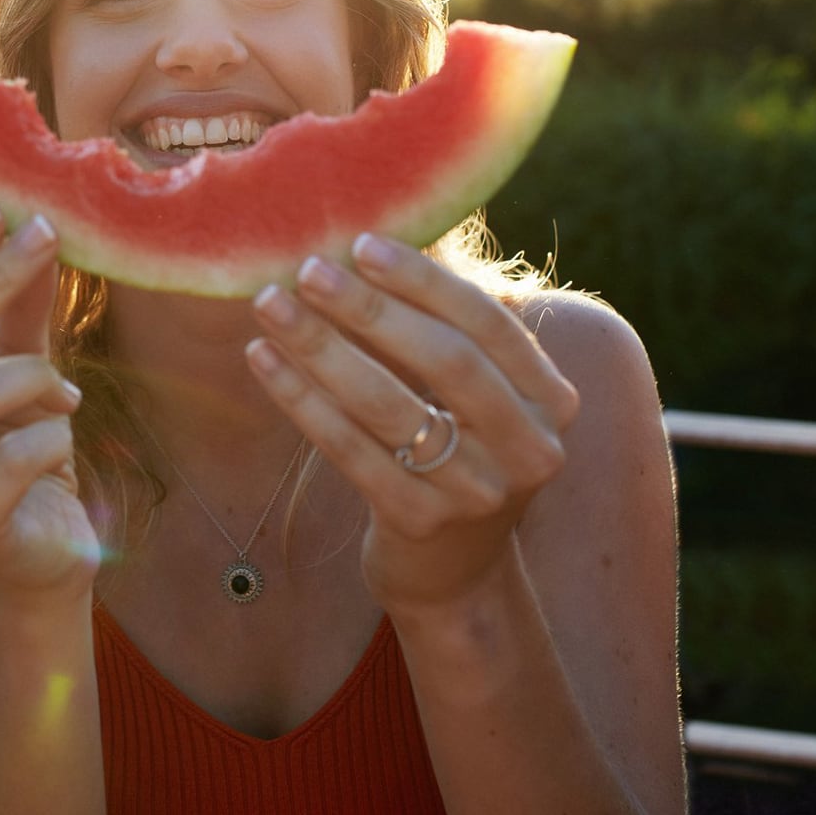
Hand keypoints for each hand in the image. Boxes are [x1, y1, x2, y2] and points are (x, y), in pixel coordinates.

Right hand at [0, 202, 99, 600]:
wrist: (45, 553)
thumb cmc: (23, 454)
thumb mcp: (19, 369)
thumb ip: (15, 309)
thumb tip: (29, 223)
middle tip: (44, 236)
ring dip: (31, 375)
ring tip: (63, 388)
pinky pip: (10, 459)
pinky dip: (51, 432)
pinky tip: (65, 430)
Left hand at [245, 233, 580, 611]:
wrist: (453, 571)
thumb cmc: (454, 450)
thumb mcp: (475, 395)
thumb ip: (447, 330)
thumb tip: (369, 243)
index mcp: (552, 400)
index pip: (487, 322)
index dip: (424, 280)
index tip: (362, 243)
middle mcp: (530, 448)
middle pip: (445, 361)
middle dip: (370, 310)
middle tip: (308, 270)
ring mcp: (479, 492)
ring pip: (389, 406)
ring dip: (322, 348)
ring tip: (271, 305)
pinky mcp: (421, 524)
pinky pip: (352, 450)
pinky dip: (302, 399)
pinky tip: (262, 360)